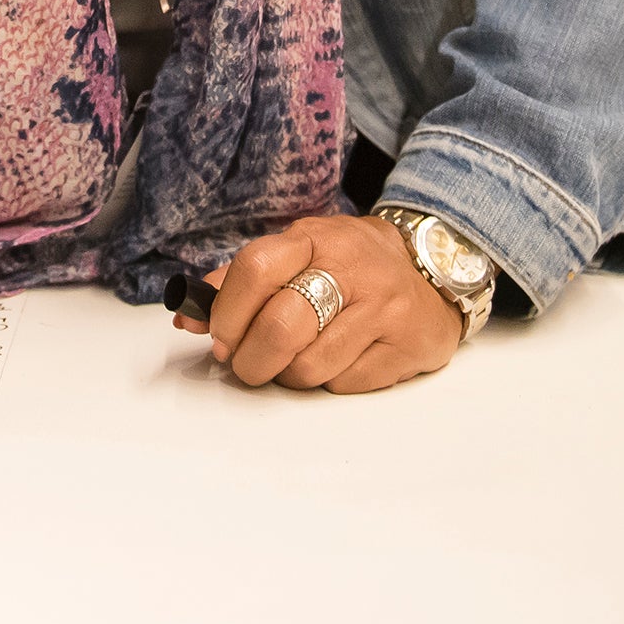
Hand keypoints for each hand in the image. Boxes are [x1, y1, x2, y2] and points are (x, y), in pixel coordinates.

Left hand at [184, 213, 462, 392]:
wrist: (433, 269)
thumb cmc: (351, 265)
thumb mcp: (302, 251)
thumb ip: (245, 279)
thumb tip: (189, 315)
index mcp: (315, 239)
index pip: (256, 268)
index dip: (228, 311)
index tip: (219, 336)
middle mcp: (353, 269)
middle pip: (281, 327)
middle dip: (250, 359)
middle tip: (246, 365)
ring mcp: (383, 308)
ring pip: (310, 366)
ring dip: (289, 375)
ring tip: (295, 360)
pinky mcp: (406, 345)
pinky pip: (345, 384)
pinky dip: (329, 382)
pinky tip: (337, 360)